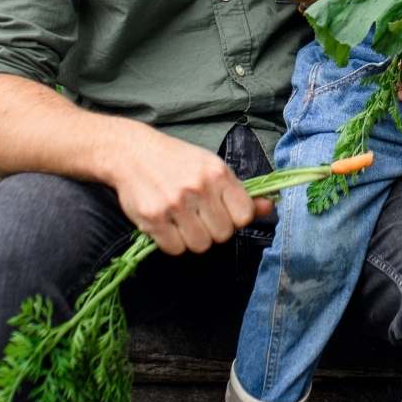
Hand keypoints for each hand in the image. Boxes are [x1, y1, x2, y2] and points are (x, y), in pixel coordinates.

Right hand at [105, 122, 269, 255]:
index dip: (236, 219)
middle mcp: (198, 188)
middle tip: (199, 215)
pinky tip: (167, 225)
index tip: (224, 212)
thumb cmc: (178, 161)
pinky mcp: (152, 218)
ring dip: (193, 238)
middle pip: (223, 234)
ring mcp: (174, 204)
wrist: (132, 153)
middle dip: (213, 230)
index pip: (244, 215)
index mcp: (218, 173)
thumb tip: (269, 208)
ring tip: (183, 220)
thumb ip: (242, 192)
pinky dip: (172, 242)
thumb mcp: (213, 168)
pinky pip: (174, 249)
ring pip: (200, 245)